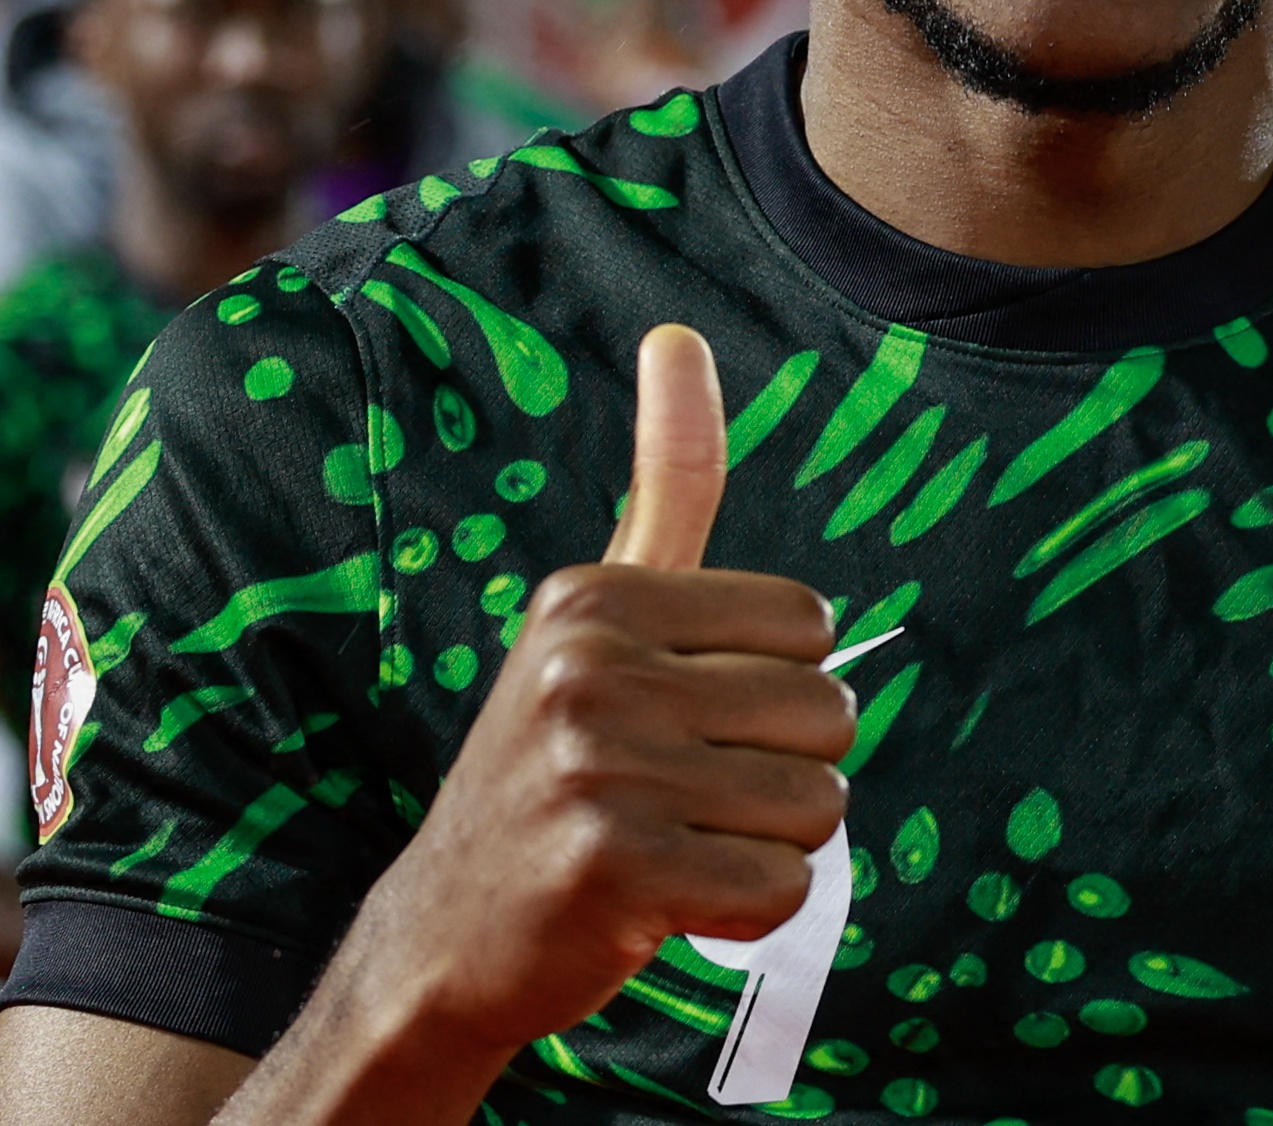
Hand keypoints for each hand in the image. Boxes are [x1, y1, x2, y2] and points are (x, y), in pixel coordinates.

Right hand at [359, 325, 854, 1056]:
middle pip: (830, 712)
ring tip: (675, 848)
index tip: (686, 722)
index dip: (775, 689)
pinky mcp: (614, 869)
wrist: (443, 937)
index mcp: (594, 596)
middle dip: (782, 773)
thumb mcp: (593, 620)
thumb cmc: (554, 770)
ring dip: (767, 848)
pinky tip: (668, 910)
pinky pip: (781, 887)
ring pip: (818, 806)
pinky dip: (747, 913)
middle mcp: (588, 667)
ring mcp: (597, 768)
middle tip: (683, 799)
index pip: (811, 623)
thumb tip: (681, 334)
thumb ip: (664, 487)